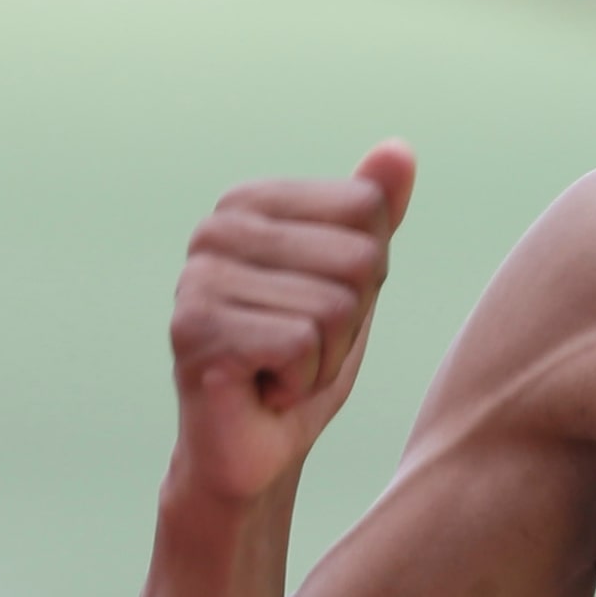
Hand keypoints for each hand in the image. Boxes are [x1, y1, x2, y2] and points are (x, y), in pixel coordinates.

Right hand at [168, 141, 415, 506]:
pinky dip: (300, 382)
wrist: (256, 448)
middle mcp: (216, 229)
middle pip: (359, 258)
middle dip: (350, 321)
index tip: (321, 305)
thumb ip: (374, 213)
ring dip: (325, 357)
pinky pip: (303, 346)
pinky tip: (263, 389)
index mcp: (251, 202)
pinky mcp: (196, 331)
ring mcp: (198, 278)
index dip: (366, 273)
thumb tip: (399, 149)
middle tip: (302, 347)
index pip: (368, 210)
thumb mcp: (355, 280)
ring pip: (336, 307)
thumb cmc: (306, 357)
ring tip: (280, 369)